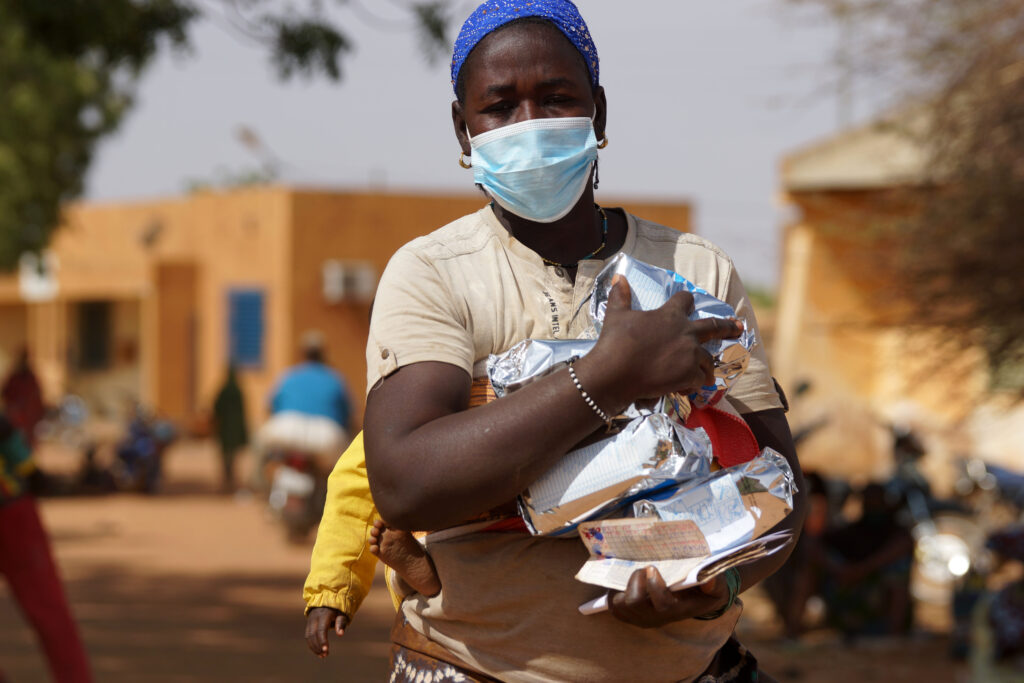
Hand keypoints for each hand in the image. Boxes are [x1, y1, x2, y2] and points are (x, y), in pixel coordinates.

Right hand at [305, 607, 349, 657]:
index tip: (326, 650)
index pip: (321, 630)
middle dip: (318, 646)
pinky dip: (312, 644)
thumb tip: (340, 634)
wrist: (327, 599)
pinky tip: (318, 651)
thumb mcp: (342, 614)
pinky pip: (307, 636)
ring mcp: (310, 621)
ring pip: (308, 636)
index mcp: (324, 615)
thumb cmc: (337, 609)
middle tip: (325, 655)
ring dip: (314, 647)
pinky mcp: (308, 624)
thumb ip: (341, 623)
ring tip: (322, 655)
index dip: (323, 640)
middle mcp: (315, 618)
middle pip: (313, 635)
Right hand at [584, 276, 742, 408]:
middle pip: (714, 327)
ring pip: (708, 358)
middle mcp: (686, 332)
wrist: (615, 372)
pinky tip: (686, 387)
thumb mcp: (617, 315)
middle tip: (739, 327)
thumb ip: (620, 296)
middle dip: (728, 326)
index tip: (689, 300)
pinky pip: (700, 379)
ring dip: (706, 365)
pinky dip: (694, 383)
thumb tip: (617, 277)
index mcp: (670, 315)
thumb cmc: (616, 341)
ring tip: (707, 373)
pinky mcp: (690, 375)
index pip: (685, 300)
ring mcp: (690, 354)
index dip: (686, 300)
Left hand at [608, 566, 730, 627]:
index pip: (662, 605)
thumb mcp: (716, 586)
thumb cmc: (704, 590)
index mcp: (677, 609)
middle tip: (643, 569)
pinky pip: (614, 607)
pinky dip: (615, 593)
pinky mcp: (631, 616)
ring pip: (621, 606)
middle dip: (635, 582)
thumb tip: (709, 578)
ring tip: (635, 575)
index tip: (652, 568)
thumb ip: (715, 583)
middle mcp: (657, 618)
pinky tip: (625, 583)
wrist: (695, 601)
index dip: (654, 587)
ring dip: (623, 587)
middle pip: (635, 604)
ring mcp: (642, 618)